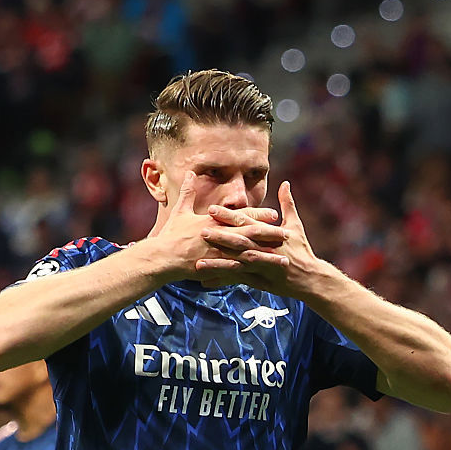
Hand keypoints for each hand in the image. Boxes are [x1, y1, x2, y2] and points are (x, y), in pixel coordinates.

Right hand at [156, 171, 281, 280]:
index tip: (275, 214)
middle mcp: (219, 235)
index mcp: (214, 220)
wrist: (162, 256)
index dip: (260, 215)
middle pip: (250, 233)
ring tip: (283, 260)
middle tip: (288, 235)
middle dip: (270, 234)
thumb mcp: (180, 211)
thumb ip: (188, 192)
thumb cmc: (171, 234)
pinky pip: (237, 270)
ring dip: (267, 256)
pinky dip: (252, 272)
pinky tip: (264, 275)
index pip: (241, 216)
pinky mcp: (215, 267)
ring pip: (248, 253)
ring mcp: (218, 252)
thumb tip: (191, 174)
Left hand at [195, 181, 319, 295]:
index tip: (211, 209)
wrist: (309, 278)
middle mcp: (263, 249)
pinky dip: (222, 281)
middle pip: (239, 242)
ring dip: (218, 263)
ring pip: (236, 263)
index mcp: (269, 233)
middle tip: (201, 232)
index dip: (228, 216)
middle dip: (220, 237)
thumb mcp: (295, 226)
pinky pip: (237, 280)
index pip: (246, 222)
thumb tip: (285, 183)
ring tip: (199, 263)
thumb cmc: (301, 250)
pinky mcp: (258, 280)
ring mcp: (260, 266)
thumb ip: (287, 204)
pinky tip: (205, 281)